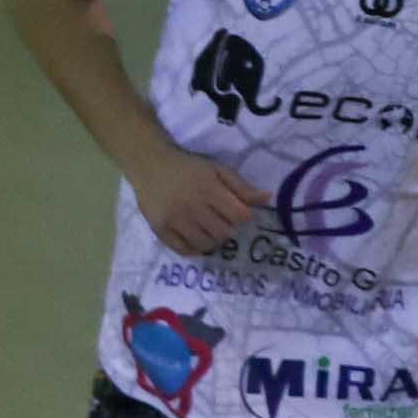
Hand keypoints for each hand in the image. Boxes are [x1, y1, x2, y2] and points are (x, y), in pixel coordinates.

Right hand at [132, 145, 261, 256]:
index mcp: (209, 189)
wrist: (150, 166)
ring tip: (208, 229)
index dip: (242, 215)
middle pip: (224, 232)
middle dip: (227, 228)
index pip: (239, 215)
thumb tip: (267, 198)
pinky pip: (183, 250)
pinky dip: (194, 248)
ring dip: (212, 240)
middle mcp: (191, 206)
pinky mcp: (160, 230)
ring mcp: (174, 220)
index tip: (235, 210)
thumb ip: (241, 187)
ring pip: (205, 244)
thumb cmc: (189, 167)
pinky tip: (195, 238)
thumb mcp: (218, 170)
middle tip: (220, 219)